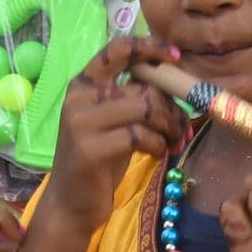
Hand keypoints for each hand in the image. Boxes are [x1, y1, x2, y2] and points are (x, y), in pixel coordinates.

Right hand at [38, 37, 183, 238]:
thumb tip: (174, 84)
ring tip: (173, 143)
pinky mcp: (90, 148)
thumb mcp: (112, 124)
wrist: (70, 204)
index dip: (149, 47)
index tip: (175, 56)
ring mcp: (81, 122)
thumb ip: (131, 100)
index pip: (117, 49)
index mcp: (83, 84)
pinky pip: (140, 136)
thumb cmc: (97, 163)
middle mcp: (79, 97)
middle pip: (144, 88)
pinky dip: (158, 145)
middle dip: (171, 108)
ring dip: (169, 127)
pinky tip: (158, 155)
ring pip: (146, 108)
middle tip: (181, 129)